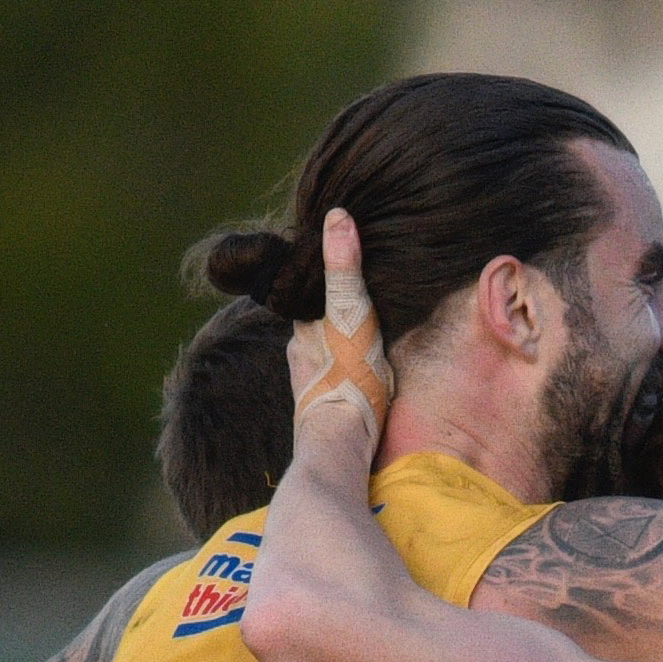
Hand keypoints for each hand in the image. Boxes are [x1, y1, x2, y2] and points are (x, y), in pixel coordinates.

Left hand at [288, 208, 390, 455]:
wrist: (340, 445)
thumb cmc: (345, 378)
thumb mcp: (350, 314)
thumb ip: (344, 270)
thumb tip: (337, 216)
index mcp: (302, 329)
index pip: (309, 292)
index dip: (324, 276)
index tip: (341, 260)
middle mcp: (299, 356)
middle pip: (316, 323)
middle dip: (332, 311)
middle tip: (358, 297)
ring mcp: (310, 386)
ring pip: (323, 353)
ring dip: (339, 343)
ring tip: (363, 333)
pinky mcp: (324, 412)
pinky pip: (335, 380)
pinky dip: (344, 371)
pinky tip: (361, 374)